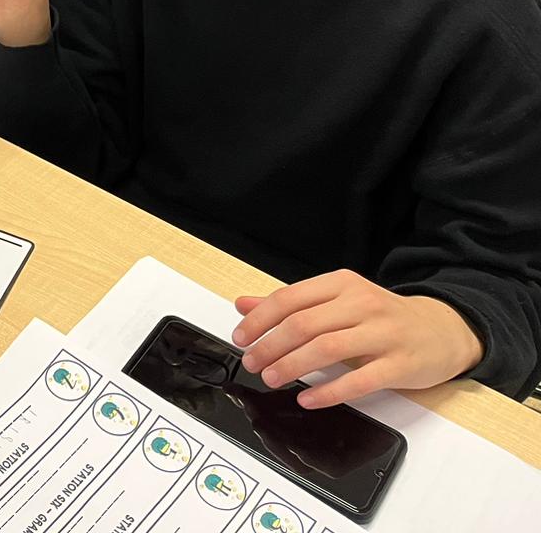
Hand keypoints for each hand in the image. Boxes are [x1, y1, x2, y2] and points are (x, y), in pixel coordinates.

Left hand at [233, 270, 483, 406]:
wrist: (441, 330)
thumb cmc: (382, 316)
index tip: (241, 338)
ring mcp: (383, 333)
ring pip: (327, 349)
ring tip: (272, 378)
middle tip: (252, 363)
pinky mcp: (400, 364)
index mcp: (342, 284)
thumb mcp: (336, 300)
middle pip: (304, 324)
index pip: (290, 298)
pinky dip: (329, 391)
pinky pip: (359, 380)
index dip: (260, 320)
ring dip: (292, 366)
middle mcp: (362, 304)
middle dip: (270, 346)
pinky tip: (308, 398)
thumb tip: (244, 305)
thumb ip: (291, 303)